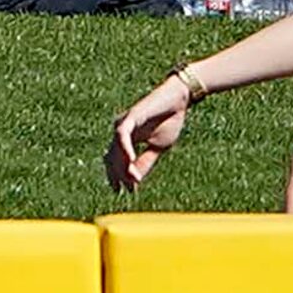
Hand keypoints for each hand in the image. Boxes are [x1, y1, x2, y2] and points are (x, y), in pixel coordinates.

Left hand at [109, 77, 191, 191]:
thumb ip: (145, 160)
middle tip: (128, 190)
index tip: (127, 192)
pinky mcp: (130, 117)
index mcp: (127, 138)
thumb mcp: (158, 147)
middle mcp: (121, 131)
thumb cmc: (170, 120)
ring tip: (131, 181)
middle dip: (119, 175)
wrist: (180, 99)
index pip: (116, 161)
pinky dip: (125, 149)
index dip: (119, 177)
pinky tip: (130, 161)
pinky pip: (122, 135)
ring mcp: (123, 124)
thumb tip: (135, 179)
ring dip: (122, 166)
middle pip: (112, 157)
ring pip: (115, 149)